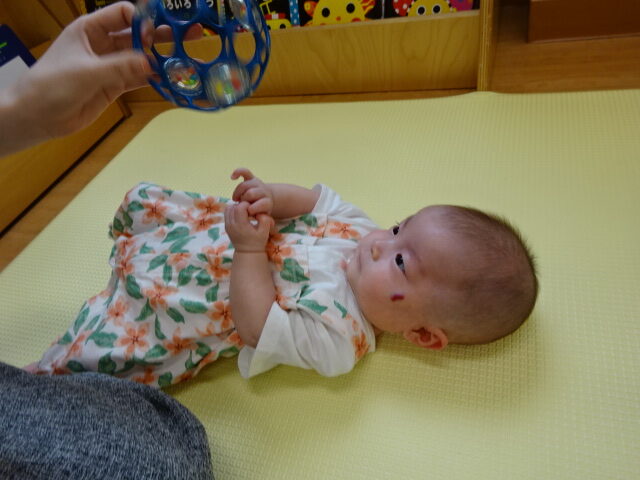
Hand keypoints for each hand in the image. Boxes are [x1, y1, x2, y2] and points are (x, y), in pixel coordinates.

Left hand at [0, 2, 201, 150]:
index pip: (123, 14)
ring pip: (141, 58)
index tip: (161, 30)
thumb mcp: (87, 71)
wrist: (38, 117)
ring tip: (188, 60)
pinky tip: (172, 79)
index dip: (143, 19)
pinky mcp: (114, 86)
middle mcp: (102, 44)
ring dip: (162, 59)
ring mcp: (110, 65)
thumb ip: (120, 66)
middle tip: (191, 35)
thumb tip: (150, 62)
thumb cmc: (52, 85)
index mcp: (90, 29)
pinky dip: (154, 79)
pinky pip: (139, 79)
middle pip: (137, 35)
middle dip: (162, 35)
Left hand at [225, 201, 273, 252]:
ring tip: (245, 212)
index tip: (253, 210)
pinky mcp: (226, 226)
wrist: (247, 252)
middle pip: (233, 206)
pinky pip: (227, 213)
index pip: (240, 207)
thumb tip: (258, 212)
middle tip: (249, 211)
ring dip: (237, 207)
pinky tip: (240, 215)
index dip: (248, 205)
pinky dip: (233, 211)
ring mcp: (227, 225)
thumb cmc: (257, 242)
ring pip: (228, 208)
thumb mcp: (265, 231)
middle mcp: (232, 224)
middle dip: (242, 205)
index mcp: (241, 225)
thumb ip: (265, 219)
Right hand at [230, 168, 273, 215]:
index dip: (253, 209)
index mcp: (268, 202)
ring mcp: (258, 184)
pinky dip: (238, 172)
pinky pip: (245, 172)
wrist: (266, 201)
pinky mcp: (252, 178)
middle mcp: (264, 191)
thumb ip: (255, 216)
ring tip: (236, 199)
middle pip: (250, 193)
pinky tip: (232, 177)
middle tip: (241, 205)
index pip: (262, 204)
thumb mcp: (260, 218)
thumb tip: (250, 213)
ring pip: (244, 185)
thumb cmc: (259, 213)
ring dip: (237, 193)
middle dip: (243, 200)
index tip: (249, 213)